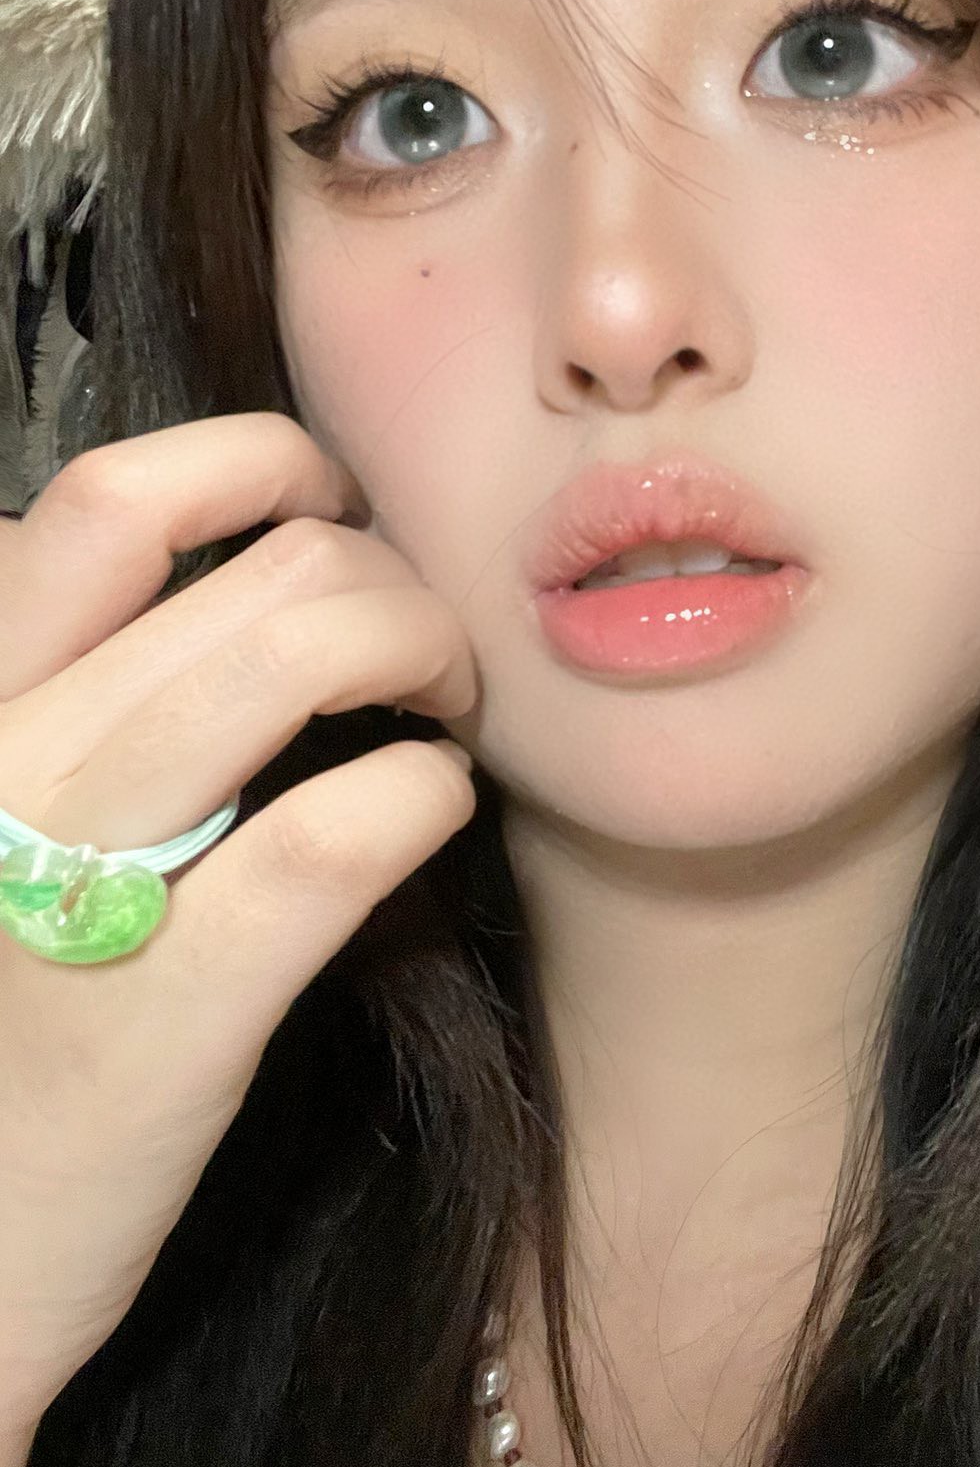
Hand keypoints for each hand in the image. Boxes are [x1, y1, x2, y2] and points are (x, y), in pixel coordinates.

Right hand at [0, 412, 477, 1466]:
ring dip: (429, 657)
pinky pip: (341, 830)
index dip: (259, 463)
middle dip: (393, 577)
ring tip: (448, 712)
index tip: (332, 503)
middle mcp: (5, 759)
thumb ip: (76, 692)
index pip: (115, 498)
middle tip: (428, 647)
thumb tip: (240, 587)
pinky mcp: (173, 1004)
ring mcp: (82, 876)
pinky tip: (432, 807)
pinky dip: (425, 791)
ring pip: (306, 657)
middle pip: (264, 568)